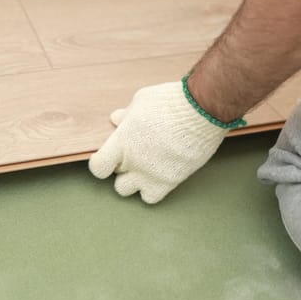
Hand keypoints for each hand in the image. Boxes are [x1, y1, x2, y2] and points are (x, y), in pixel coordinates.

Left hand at [89, 81, 228, 203]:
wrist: (202, 111)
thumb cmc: (171, 102)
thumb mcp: (141, 101)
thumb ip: (126, 115)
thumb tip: (115, 119)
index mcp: (122, 142)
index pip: (98, 167)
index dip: (101, 164)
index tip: (108, 158)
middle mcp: (133, 162)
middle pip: (115, 176)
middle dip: (121, 167)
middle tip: (133, 155)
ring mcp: (151, 174)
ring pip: (127, 190)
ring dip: (132, 181)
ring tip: (144, 167)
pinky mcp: (170, 181)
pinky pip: (150, 198)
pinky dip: (150, 190)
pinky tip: (158, 174)